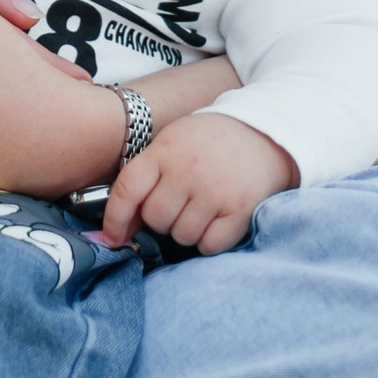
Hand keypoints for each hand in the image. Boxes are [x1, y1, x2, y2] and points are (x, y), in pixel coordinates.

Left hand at [100, 114, 293, 256]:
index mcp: (165, 152)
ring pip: (182, 236)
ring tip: (200, 208)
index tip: (112, 238)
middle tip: (179, 204)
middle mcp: (187, 171)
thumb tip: (119, 231)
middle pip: (156, 219)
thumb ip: (145, 181)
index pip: (127, 191)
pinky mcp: (240, 209)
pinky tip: (216, 220)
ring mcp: (215, 191)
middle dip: (162, 220)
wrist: (264, 132)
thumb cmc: (209, 142)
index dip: (115, 220)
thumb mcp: (171, 145)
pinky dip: (209, 241)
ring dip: (187, 231)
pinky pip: (210, 245)